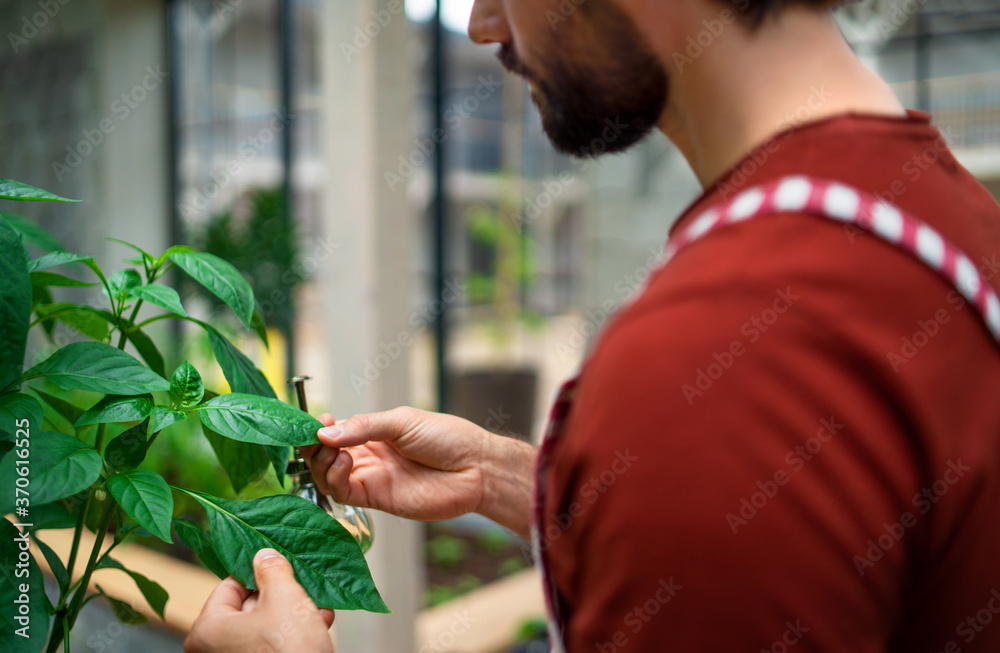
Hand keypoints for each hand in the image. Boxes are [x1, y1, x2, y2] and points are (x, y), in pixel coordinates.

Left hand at [185, 549, 334, 652]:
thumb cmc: (289, 650)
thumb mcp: (285, 596)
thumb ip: (272, 569)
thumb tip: (264, 555)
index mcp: (207, 630)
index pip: (229, 585)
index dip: (258, 572)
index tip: (279, 566)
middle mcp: (213, 651)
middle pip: (248, 607)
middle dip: (281, 595)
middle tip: (303, 584)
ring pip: (263, 627)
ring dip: (293, 613)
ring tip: (317, 605)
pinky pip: (270, 646)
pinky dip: (292, 634)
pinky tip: (318, 623)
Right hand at [301, 407, 537, 537]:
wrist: (476, 468)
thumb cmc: (448, 438)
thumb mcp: (403, 421)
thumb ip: (364, 426)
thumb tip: (326, 432)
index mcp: (374, 432)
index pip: (335, 431)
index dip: (319, 428)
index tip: (313, 422)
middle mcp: (369, 456)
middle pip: (325, 454)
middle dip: (313, 446)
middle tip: (314, 437)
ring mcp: (372, 477)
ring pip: (328, 475)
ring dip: (321, 462)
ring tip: (332, 450)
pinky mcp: (377, 499)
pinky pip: (344, 492)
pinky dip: (334, 478)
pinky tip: (343, 463)